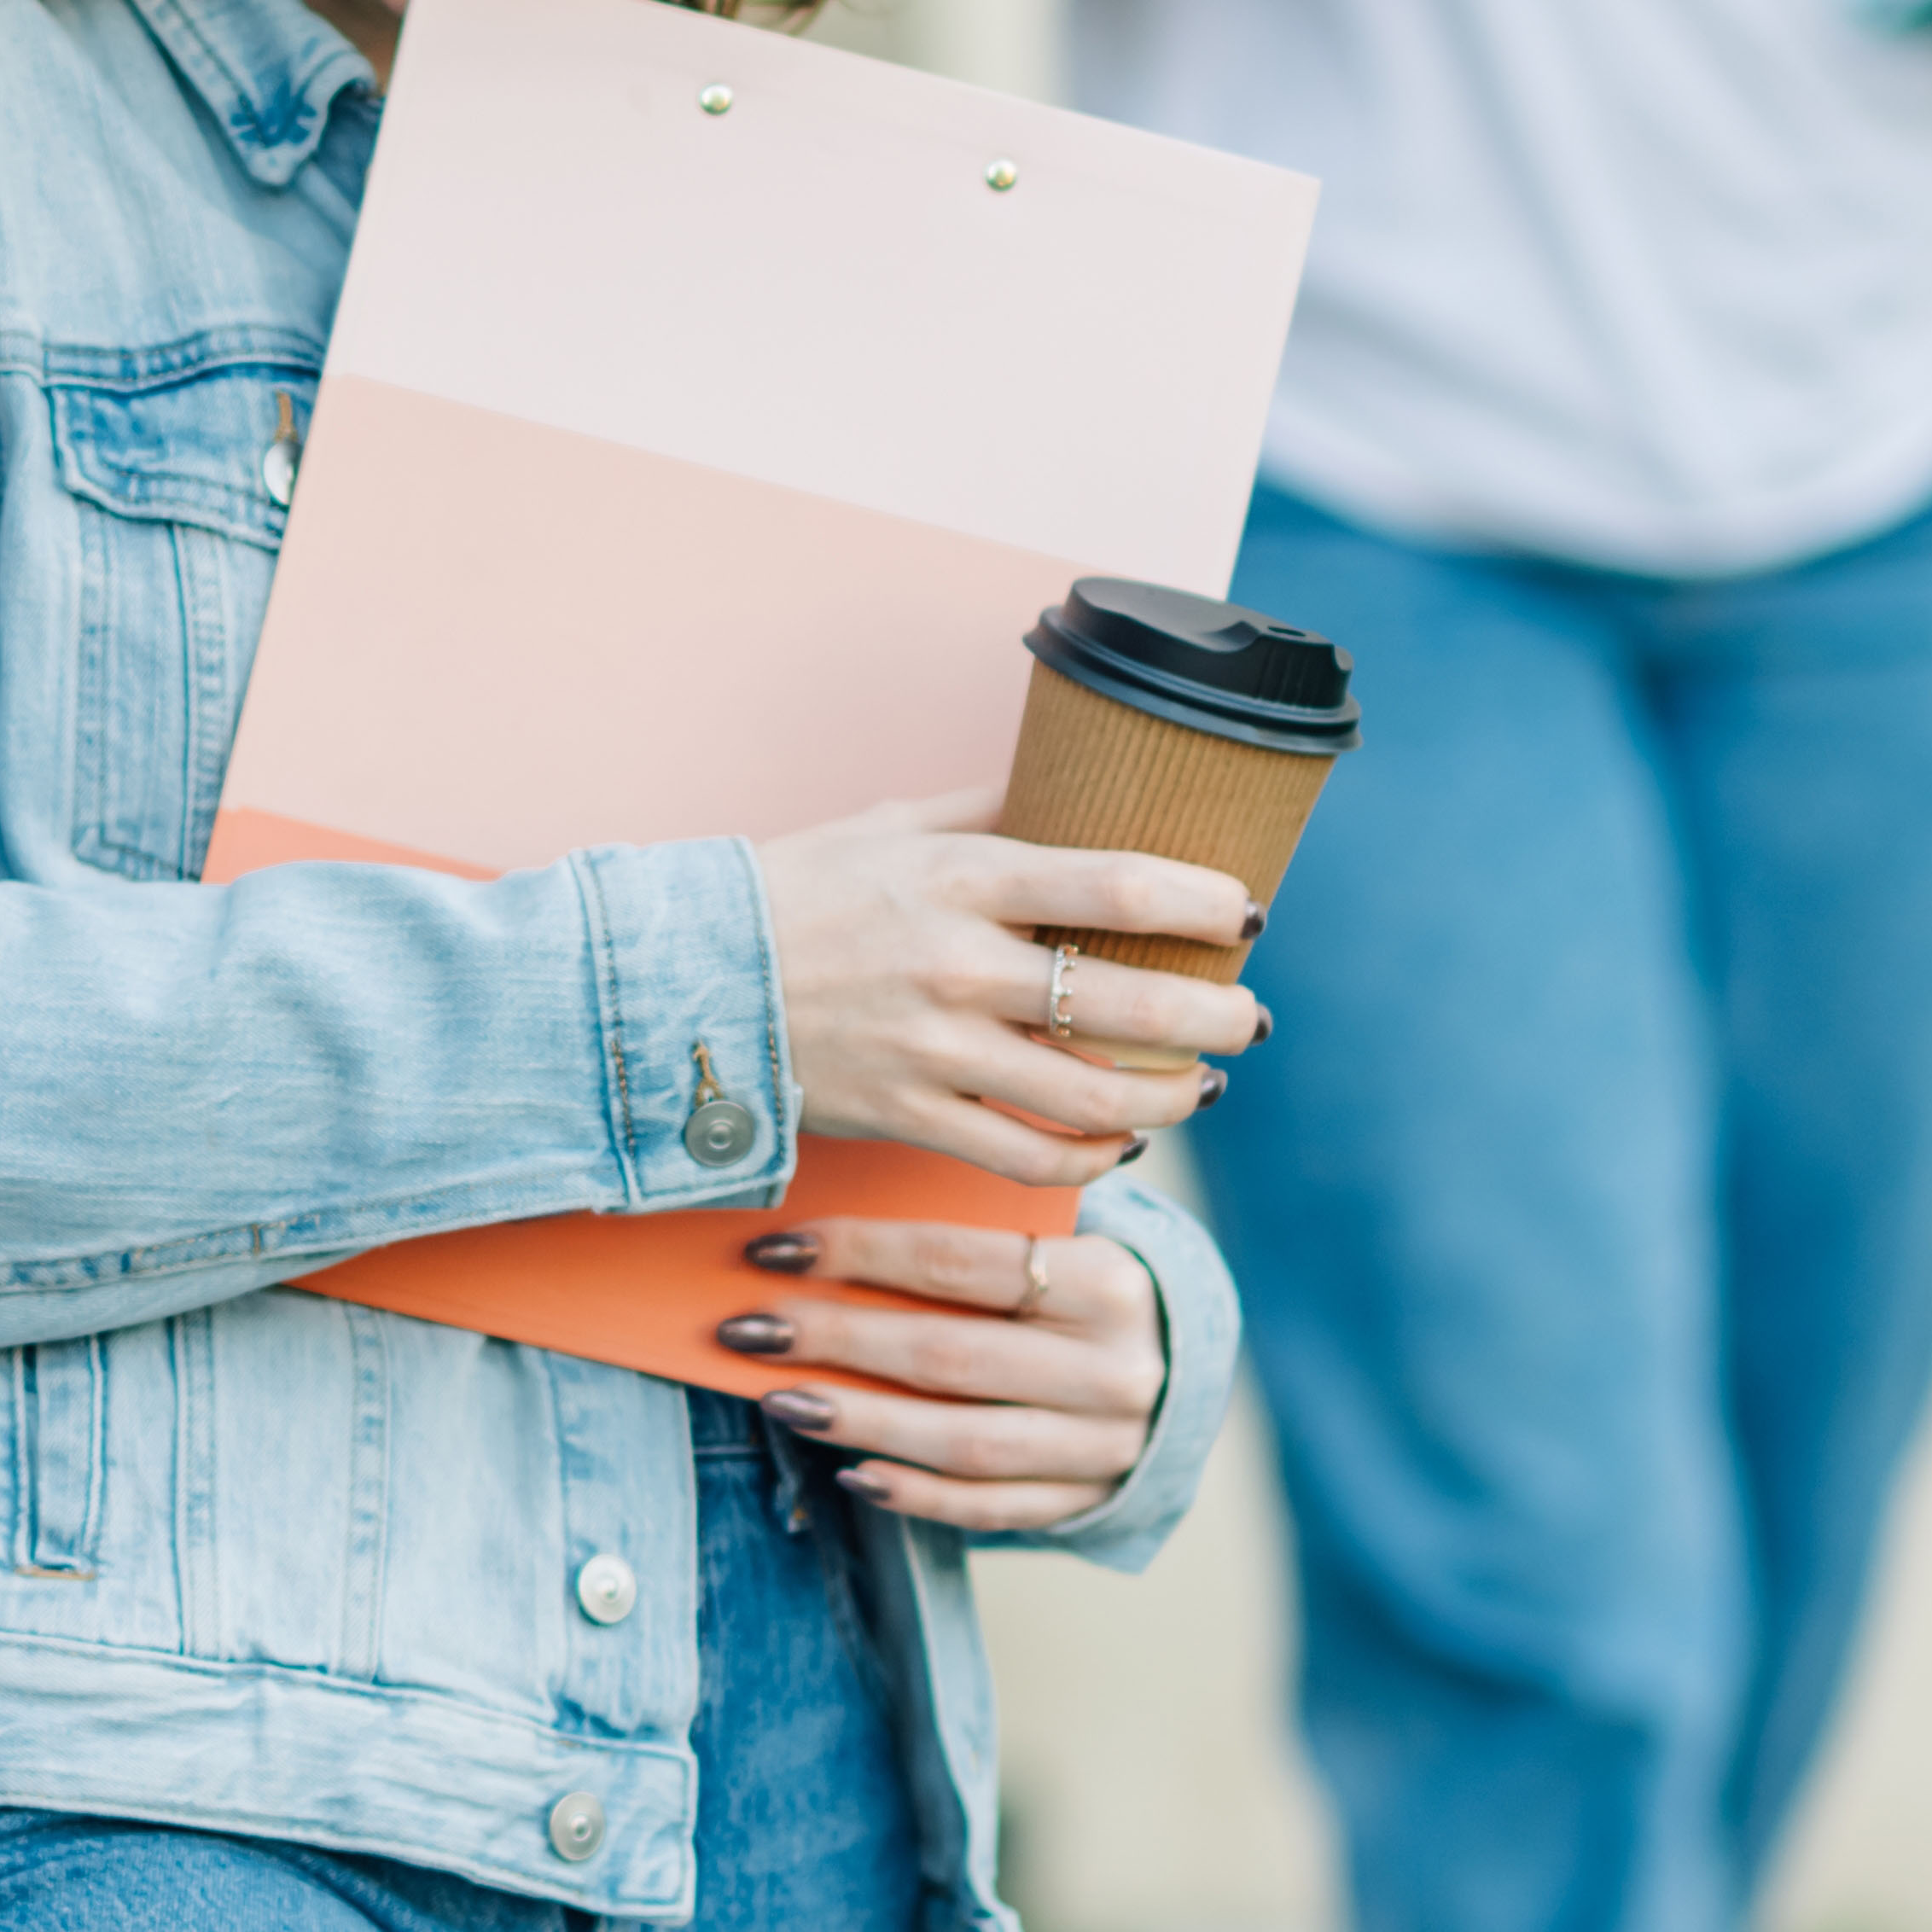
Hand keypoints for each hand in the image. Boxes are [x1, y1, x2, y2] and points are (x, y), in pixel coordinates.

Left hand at [719, 1217, 1173, 1530]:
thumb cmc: (1075, 1291)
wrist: (1178, 1365)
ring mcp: (1106, 1444)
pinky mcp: (1088, 1499)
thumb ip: (963, 1245)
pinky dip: (915, 1493)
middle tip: (746, 1328)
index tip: (771, 1249)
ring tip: (780, 1400)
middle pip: (948, 1354)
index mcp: (1105, 1280)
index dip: (856, 1253)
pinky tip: (851, 1471)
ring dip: (859, 1421)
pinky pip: (988, 1507)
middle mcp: (1114, 1367)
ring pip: (961, 1439)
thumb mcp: (1049, 1247)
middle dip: (834, 1339)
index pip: (956, 1261)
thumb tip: (814, 1245)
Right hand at [746, 793, 1264, 1184]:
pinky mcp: (905, 1114)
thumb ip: (988, 808)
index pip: (1116, 883)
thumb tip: (1077, 774)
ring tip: (1201, 1085)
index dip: (1203, 901)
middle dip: (1216, 1015)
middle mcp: (954, 964)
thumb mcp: (888, 826)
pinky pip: (1025, 1155)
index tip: (1244, 912)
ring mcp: (930, 1048)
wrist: (682, 981)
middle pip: (1130, 1000)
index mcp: (957, 877)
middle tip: (1249, 1016)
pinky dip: (1090, 1157)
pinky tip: (1120, 1140)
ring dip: (1170, 1095)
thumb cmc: (792, 893)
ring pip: (1092, 1093)